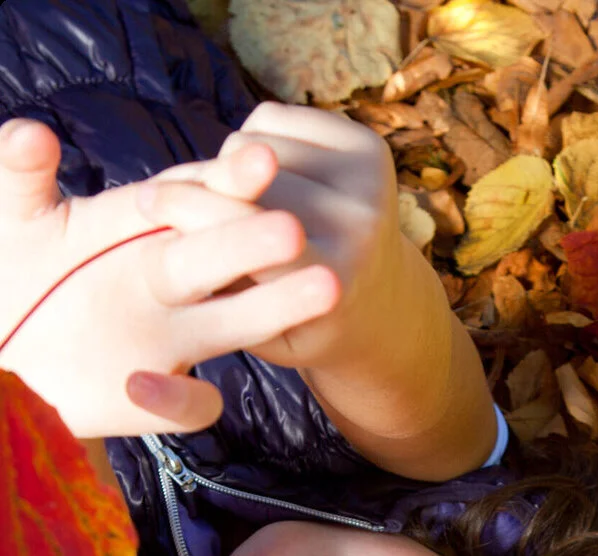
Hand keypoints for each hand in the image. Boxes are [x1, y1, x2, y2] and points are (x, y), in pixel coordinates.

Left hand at [0, 118, 337, 436]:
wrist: (7, 354)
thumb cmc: (14, 270)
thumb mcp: (13, 217)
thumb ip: (17, 173)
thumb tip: (34, 132)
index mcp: (142, 225)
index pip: (198, 197)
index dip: (229, 180)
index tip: (260, 162)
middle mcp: (170, 281)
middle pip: (223, 257)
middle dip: (256, 244)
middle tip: (292, 233)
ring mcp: (172, 340)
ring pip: (236, 325)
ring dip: (276, 309)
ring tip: (325, 291)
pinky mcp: (161, 397)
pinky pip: (193, 405)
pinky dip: (178, 398)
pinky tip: (138, 383)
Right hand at [141, 104, 498, 478]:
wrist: (381, 305)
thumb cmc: (301, 323)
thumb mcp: (255, 327)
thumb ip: (213, 276)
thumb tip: (155, 202)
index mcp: (330, 283)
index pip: (243, 231)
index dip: (188, 210)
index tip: (148, 202)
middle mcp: (361, 227)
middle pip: (247, 176)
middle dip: (205, 184)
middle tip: (179, 201)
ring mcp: (371, 182)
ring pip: (256, 141)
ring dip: (232, 166)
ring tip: (240, 202)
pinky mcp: (371, 146)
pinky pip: (275, 118)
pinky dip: (256, 141)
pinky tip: (269, 180)